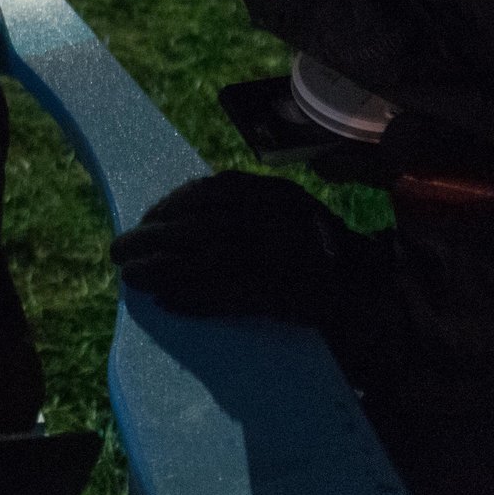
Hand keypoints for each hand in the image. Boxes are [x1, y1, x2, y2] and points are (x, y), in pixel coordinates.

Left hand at [110, 171, 346, 317]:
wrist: (375, 295)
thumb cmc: (323, 256)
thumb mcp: (288, 215)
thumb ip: (245, 210)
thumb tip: (175, 222)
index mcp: (281, 195)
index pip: (214, 190)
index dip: (170, 204)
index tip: (144, 219)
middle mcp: (283, 220)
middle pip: (202, 225)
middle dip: (152, 239)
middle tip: (118, 252)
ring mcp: (286, 259)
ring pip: (207, 261)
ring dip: (161, 271)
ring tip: (131, 280)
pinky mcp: (286, 297)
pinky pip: (228, 297)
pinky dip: (194, 300)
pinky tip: (168, 304)